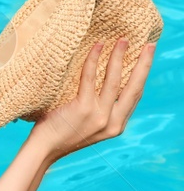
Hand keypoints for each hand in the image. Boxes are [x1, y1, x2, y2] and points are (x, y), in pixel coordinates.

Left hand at [28, 38, 154, 161]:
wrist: (42, 150)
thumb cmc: (59, 133)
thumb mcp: (87, 124)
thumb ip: (99, 109)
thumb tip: (103, 80)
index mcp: (116, 126)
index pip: (135, 96)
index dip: (142, 76)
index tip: (147, 59)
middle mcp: (112, 122)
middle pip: (134, 87)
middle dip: (144, 64)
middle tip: (148, 45)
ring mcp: (98, 116)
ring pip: (114, 80)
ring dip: (119, 56)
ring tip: (123, 40)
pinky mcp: (83, 109)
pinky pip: (89, 78)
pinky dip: (93, 60)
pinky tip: (97, 47)